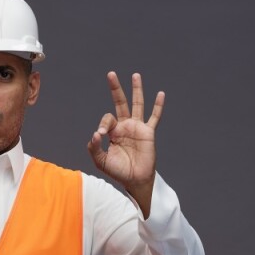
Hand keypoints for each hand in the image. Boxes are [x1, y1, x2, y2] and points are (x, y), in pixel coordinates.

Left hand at [87, 71, 163, 189]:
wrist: (134, 180)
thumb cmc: (118, 171)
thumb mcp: (101, 161)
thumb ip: (94, 148)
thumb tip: (96, 134)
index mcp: (113, 132)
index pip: (107, 119)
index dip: (103, 124)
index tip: (101, 136)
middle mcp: (125, 126)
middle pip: (120, 103)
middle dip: (115, 89)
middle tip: (111, 74)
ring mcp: (137, 128)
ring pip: (137, 104)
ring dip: (136, 90)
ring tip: (135, 75)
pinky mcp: (148, 133)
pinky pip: (154, 117)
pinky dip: (158, 106)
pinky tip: (160, 94)